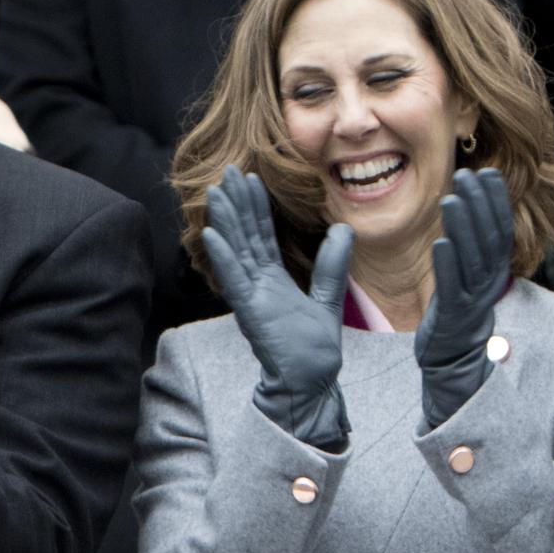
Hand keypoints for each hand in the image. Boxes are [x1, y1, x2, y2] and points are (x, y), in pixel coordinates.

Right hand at [201, 164, 353, 450]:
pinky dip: (222, 257)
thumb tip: (342, 229)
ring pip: (234, 252)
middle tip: (226, 171)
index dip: (255, 208)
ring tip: (215, 191)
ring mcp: (251, 297)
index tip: (249, 178)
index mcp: (273, 281)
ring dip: (224, 221)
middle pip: (244, 237)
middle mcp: (257, 285)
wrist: (312, 381)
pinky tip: (211, 234)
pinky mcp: (250, 312)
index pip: (261, 236)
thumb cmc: (315, 349)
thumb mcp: (329, 297)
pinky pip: (234, 280)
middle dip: (235, 204)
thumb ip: (333, 264)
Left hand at [414, 167, 514, 431]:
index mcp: (494, 270)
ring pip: (471, 259)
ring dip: (462, 228)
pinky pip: (452, 287)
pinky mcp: (454, 316)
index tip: (488, 173)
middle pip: (488, 239)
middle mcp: (488, 282)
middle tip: (466, 175)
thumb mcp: (469, 274)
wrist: (453, 359)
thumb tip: (472, 204)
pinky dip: (447, 264)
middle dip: (479, 205)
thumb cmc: (457, 310)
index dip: (495, 201)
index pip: (500, 229)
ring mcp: (472, 300)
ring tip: (451, 200)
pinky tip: (440, 243)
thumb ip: (473, 243)